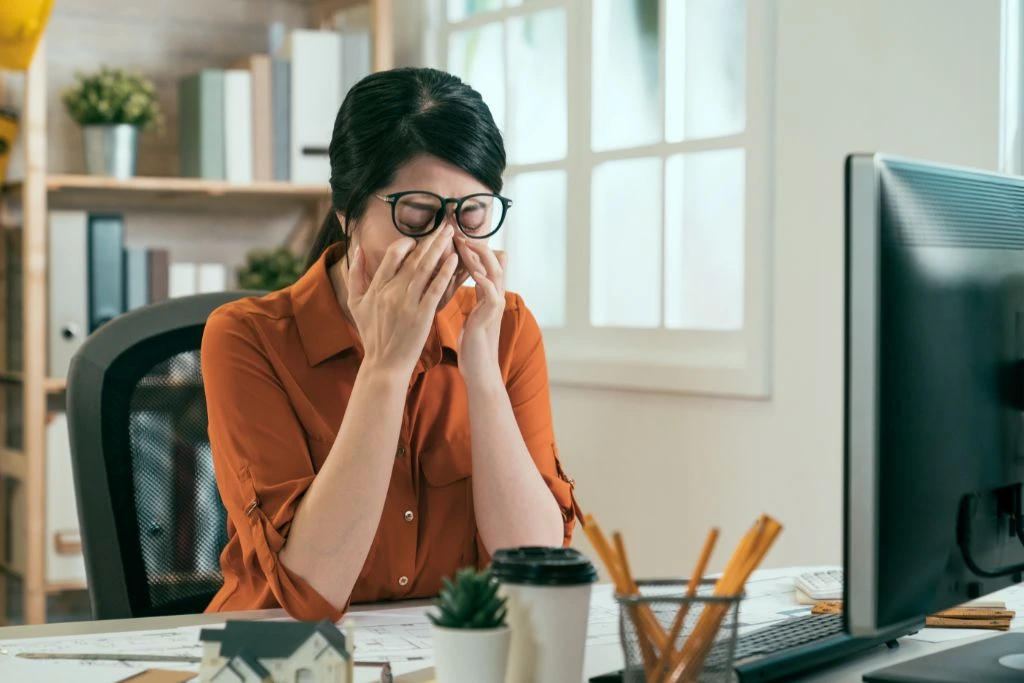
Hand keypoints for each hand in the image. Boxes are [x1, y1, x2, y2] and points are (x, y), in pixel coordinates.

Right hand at [347, 225, 458, 377]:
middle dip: (431, 239)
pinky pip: (435, 288)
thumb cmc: (372, 334)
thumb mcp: (355, 304)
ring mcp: (407, 302)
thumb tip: (357, 248)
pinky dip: (445, 272)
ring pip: (425, 268)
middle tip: (446, 224)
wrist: (384, 363)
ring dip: (440, 249)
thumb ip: (356, 275)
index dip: (407, 243)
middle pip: (413, 258)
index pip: (392, 255)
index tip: (419, 238)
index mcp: (376, 287)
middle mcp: (391, 291)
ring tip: (453, 234)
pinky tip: (454, 259)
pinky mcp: (422, 314)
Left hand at [454, 234, 506, 387]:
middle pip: (492, 262)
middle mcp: (494, 298)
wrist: (481, 372)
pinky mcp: (490, 318)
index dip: (471, 249)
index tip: (453, 236)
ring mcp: (494, 307)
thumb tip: (461, 290)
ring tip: (466, 243)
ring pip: (494, 273)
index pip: (483, 264)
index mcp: (487, 296)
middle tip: (458, 232)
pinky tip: (474, 272)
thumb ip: (472, 301)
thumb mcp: (471, 318)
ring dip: (480, 257)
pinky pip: (492, 294)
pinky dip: (484, 281)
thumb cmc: (473, 347)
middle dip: (475, 245)